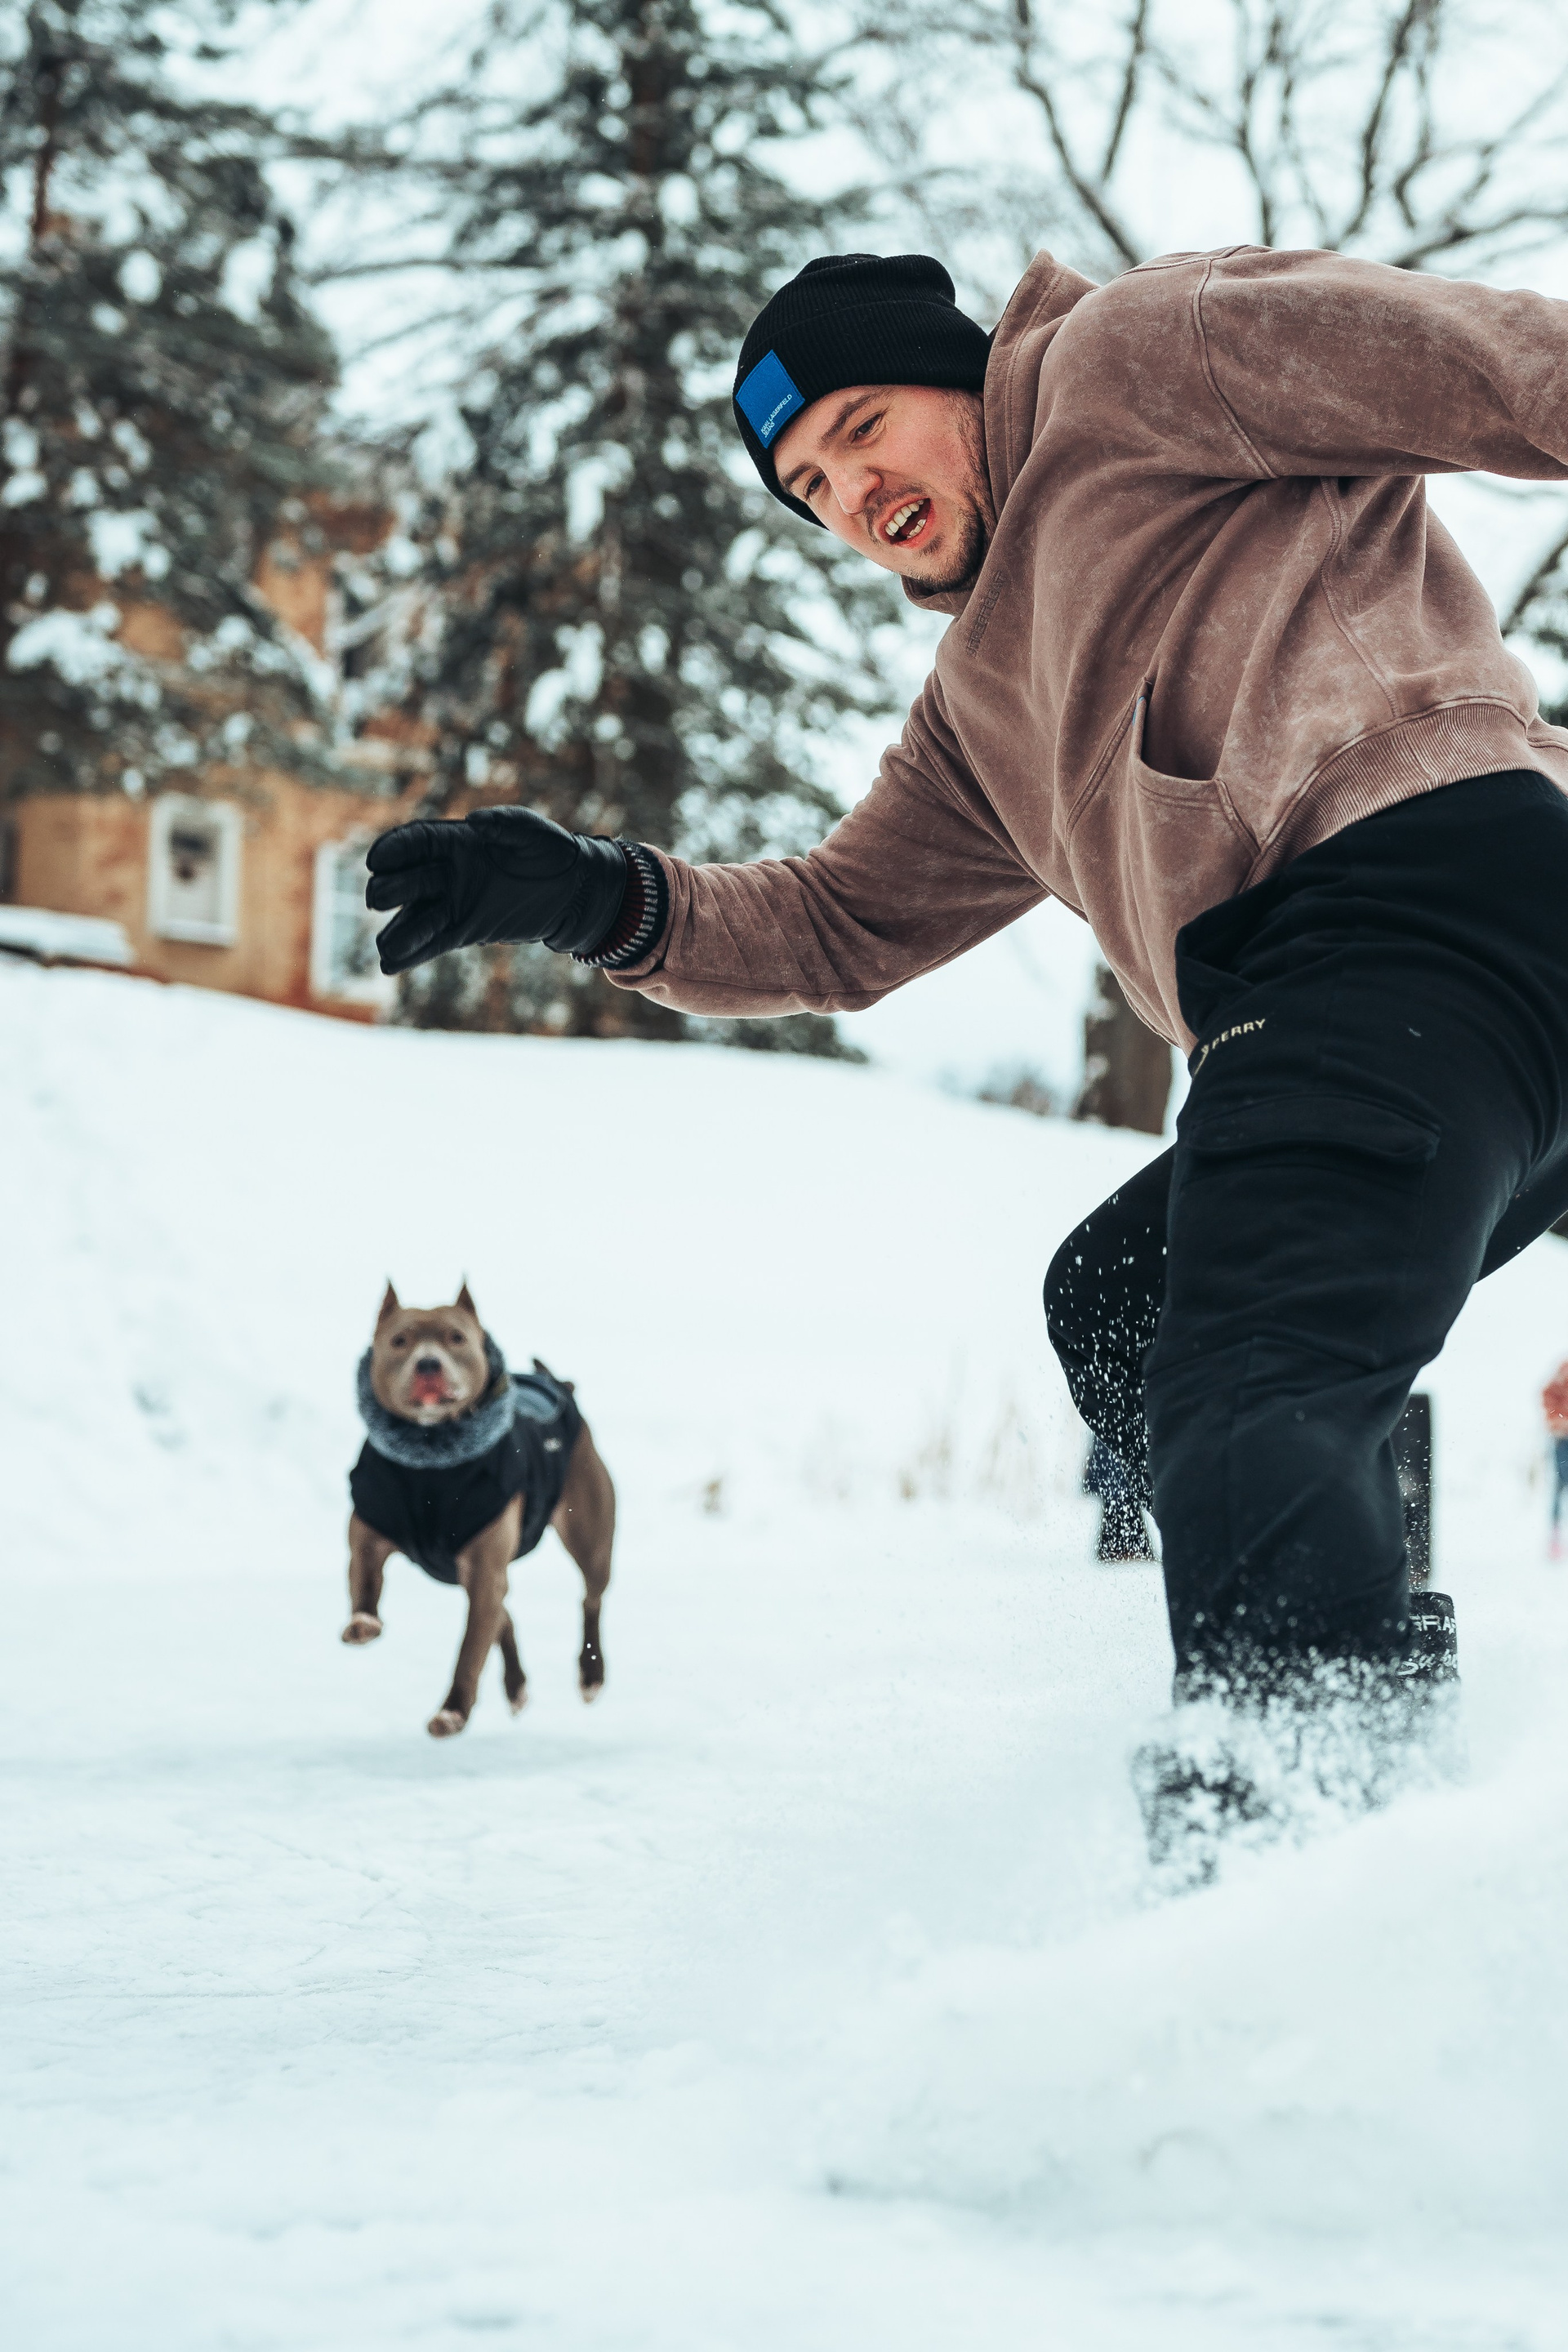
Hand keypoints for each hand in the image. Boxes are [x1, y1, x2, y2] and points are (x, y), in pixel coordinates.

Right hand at [364, 807, 628, 975]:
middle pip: (408, 880)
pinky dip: (413, 954)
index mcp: (457, 841)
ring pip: (416, 918)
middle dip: (389, 889)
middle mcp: (447, 872)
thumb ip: (504, 823)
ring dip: (399, 932)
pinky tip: (390, 964)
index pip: (416, 842)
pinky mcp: (465, 930)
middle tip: (376, 899)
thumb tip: (475, 822)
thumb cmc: (552, 852)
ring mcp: (453, 903)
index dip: (393, 849)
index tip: (376, 860)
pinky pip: (433, 942)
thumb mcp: (532, 831)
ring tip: (385, 946)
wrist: (573, 892)